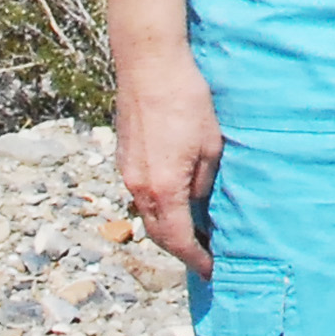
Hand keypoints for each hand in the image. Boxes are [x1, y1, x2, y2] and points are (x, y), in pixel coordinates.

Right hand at [115, 45, 223, 275]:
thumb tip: (197, 200)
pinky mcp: (124, 156)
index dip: (195, 258)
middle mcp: (139, 186)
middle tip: (203, 255)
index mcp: (164, 188)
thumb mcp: (210, 145)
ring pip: (147, 213)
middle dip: (180, 249)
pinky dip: (157, 206)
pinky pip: (140, 193)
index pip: (178, 239)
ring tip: (192, 230)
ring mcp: (128, 171)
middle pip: (158, 233)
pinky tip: (174, 199)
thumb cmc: (186, 100)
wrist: (150, 65)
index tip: (210, 270)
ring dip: (167, 227)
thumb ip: (202, 181)